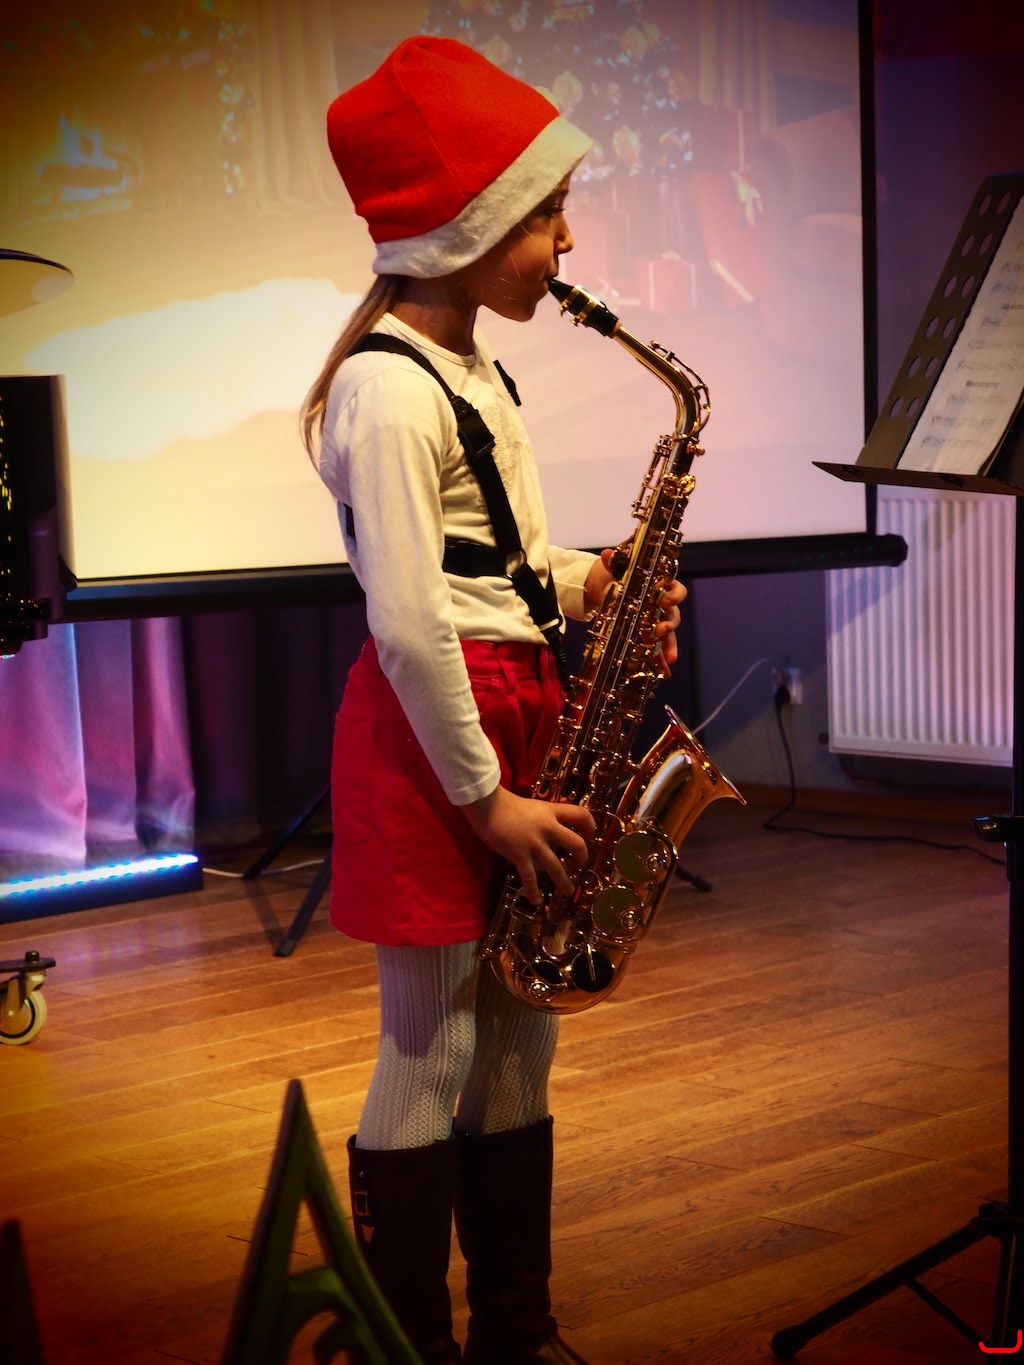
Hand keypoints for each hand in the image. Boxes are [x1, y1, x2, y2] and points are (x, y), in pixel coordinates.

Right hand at [462, 785, 595, 905]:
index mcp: (551, 812)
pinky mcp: (519, 854)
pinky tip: (536, 901)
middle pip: (576, 844)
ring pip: (556, 866)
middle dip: (582, 858)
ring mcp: (534, 842)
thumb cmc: (505, 804)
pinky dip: (533, 891)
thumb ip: (542, 819)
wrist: (487, 805)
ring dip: (564, 882)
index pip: (580, 815)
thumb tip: (550, 834)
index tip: (590, 836)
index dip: (590, 826)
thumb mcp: (532, 807)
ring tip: (568, 891)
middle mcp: (547, 827)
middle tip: (579, 866)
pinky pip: (530, 877)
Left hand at [585, 549, 686, 675]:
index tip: (667, 600)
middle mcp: (662, 603)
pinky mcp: (647, 633)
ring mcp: (656, 620)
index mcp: (660, 585)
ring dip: (670, 646)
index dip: (675, 595)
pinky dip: (659, 659)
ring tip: (668, 660)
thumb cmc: (618, 573)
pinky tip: (663, 672)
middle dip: (670, 624)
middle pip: (674, 614)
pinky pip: (656, 647)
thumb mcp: (615, 566)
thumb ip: (613, 561)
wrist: (606, 584)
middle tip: (661, 631)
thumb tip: (606, 555)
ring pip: (668, 634)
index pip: (676, 589)